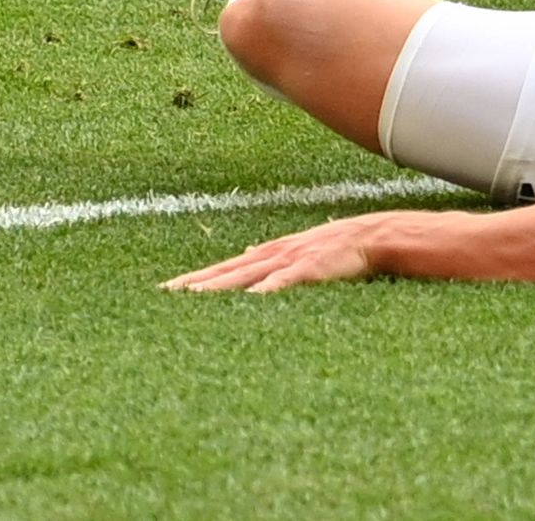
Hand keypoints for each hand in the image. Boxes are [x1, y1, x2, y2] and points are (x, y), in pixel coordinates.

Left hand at [165, 214, 394, 292]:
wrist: (369, 236)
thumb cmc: (332, 247)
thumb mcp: (295, 250)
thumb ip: (269, 257)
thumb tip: (246, 254)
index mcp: (265, 255)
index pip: (222, 270)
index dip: (195, 280)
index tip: (168, 290)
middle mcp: (269, 256)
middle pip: (224, 272)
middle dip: (194, 283)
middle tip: (165, 294)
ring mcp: (287, 261)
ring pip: (245, 276)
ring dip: (219, 286)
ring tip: (193, 296)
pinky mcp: (309, 269)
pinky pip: (283, 281)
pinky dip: (266, 289)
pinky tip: (250, 298)